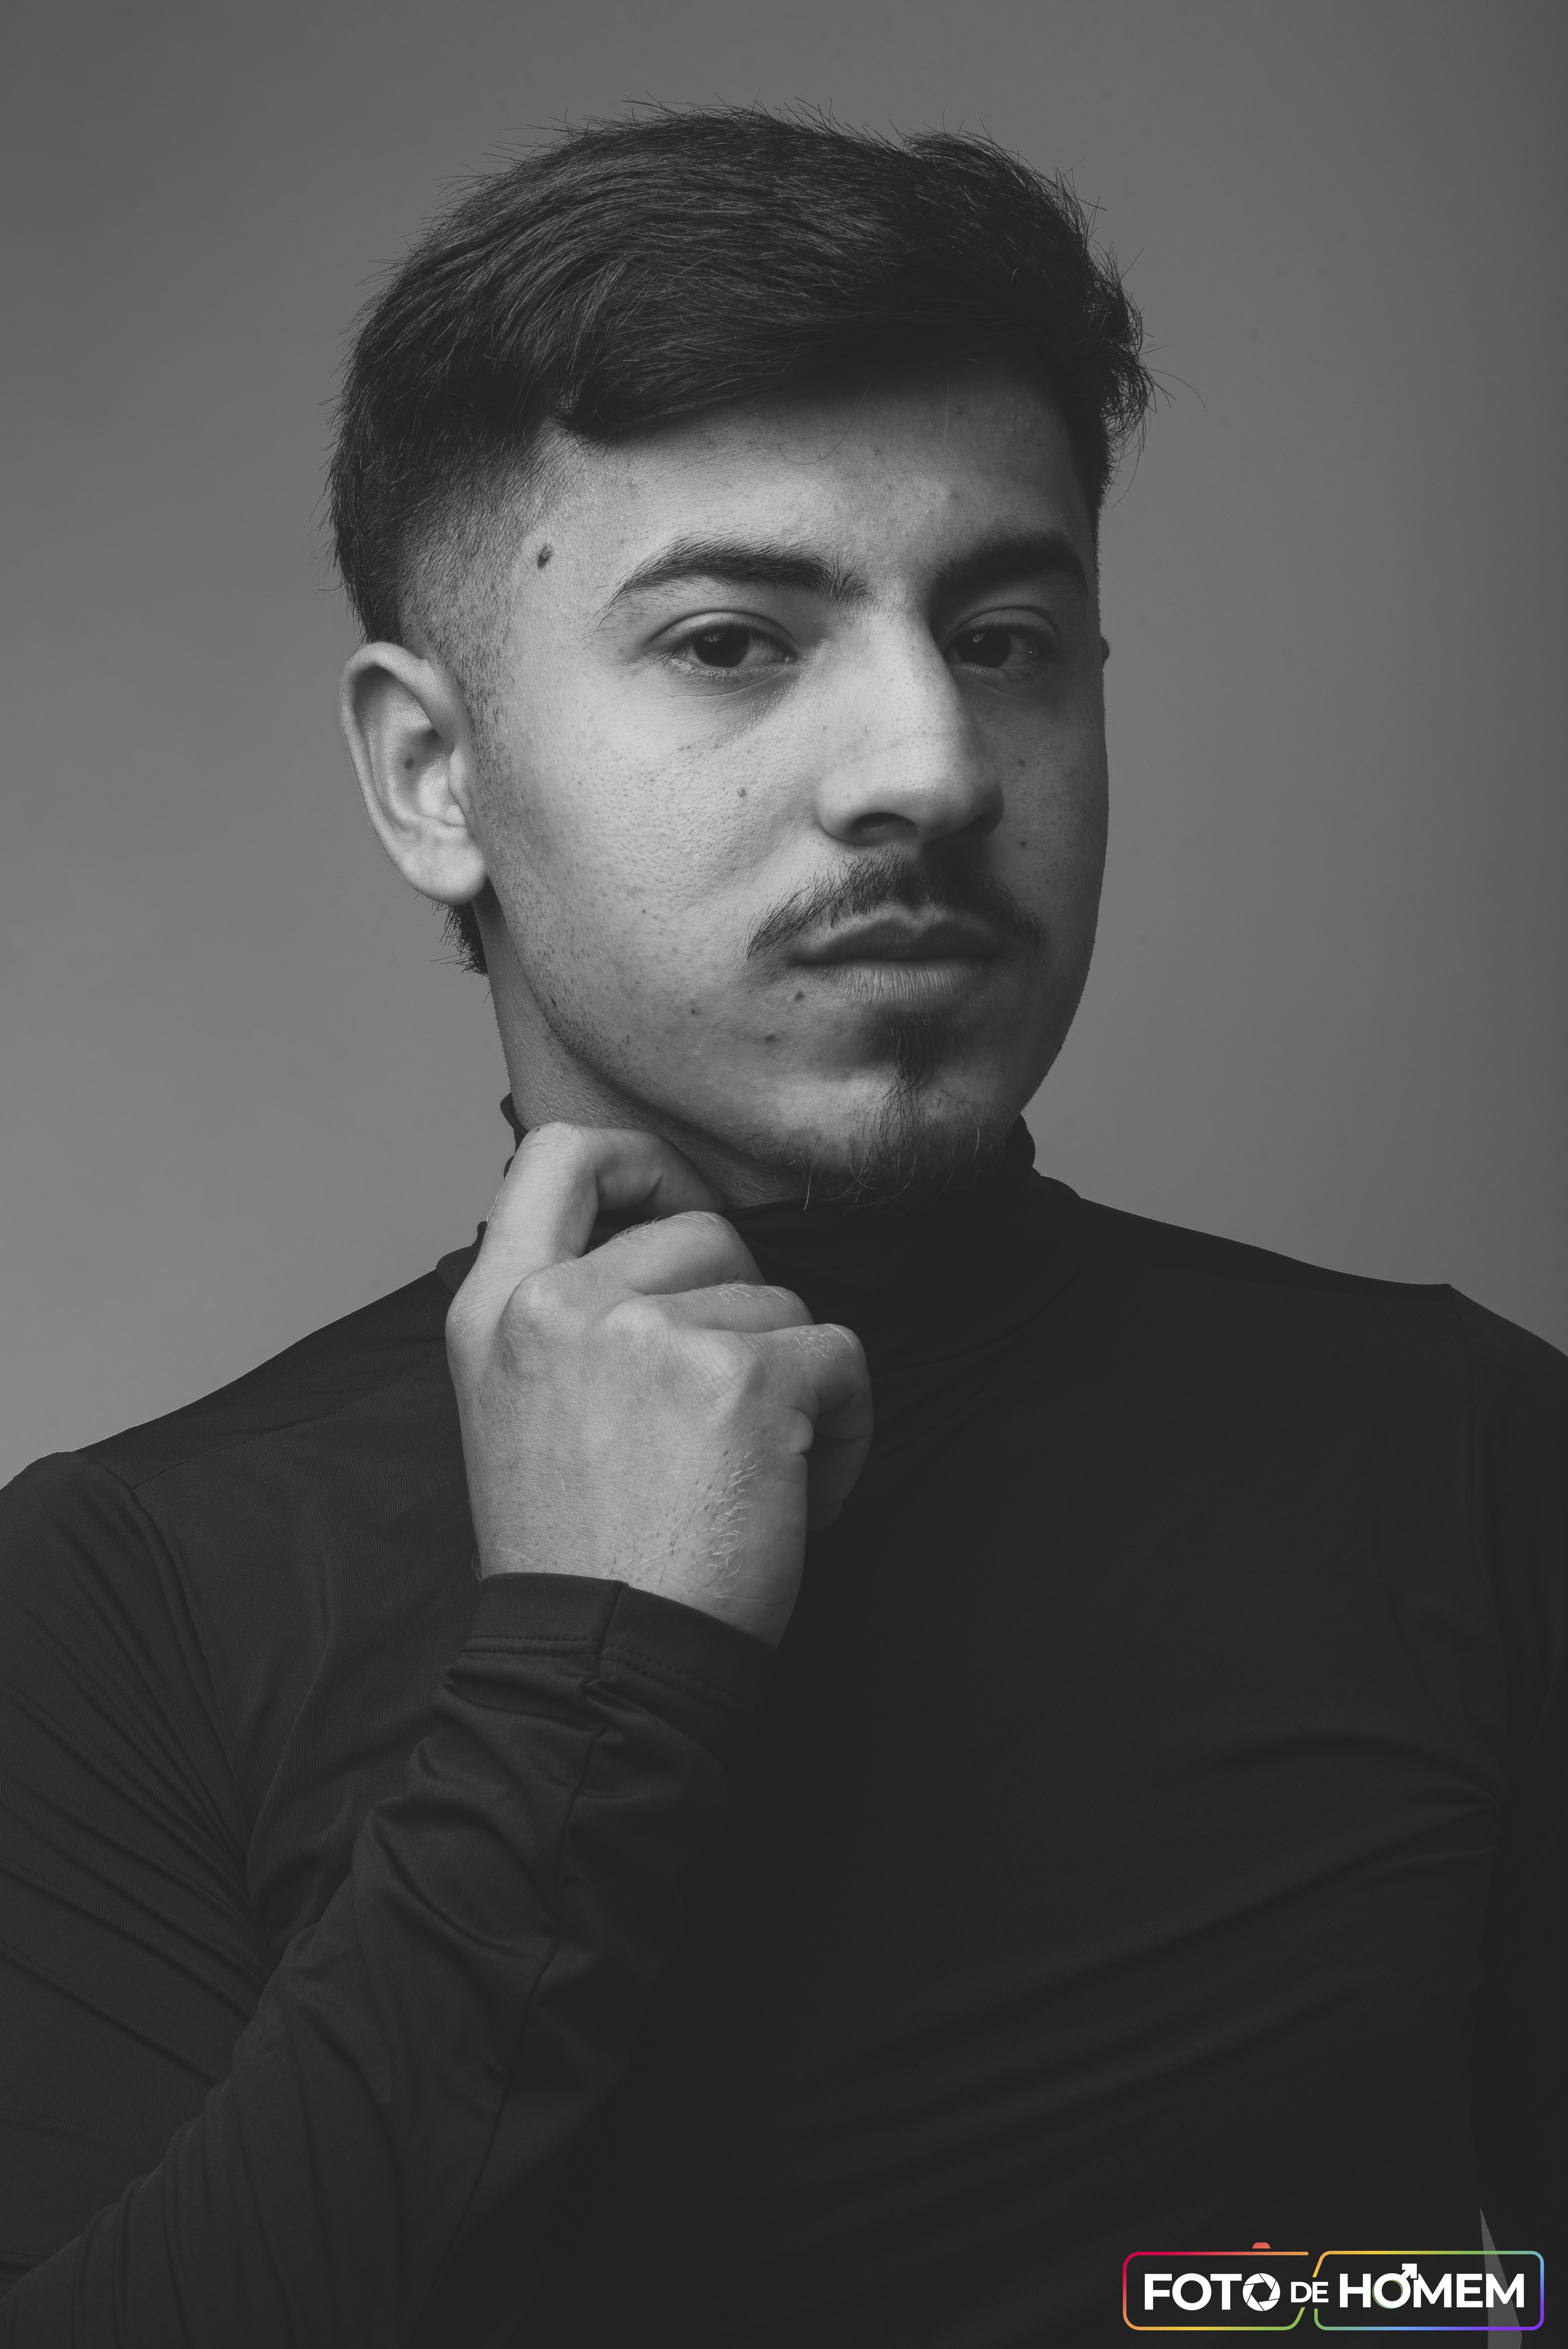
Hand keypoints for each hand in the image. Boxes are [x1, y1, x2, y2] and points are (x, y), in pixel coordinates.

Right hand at [444, 1123, 872, 1647]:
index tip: (680, 1205)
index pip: (557, 1155)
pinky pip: (842, 1357)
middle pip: (703, 1233)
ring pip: (780, 1302)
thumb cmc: (577, 1556)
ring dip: (795, 1387)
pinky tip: (802, 1500)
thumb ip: (566, 1319)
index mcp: (496, 1309)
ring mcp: (652, 1337)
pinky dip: (845, 1430)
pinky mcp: (743, 1382)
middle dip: (740, 1313)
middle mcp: (563, 1307)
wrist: (596, 1670)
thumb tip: (657, 1247)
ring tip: (754, 1477)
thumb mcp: (516, 1410)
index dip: (638, 1162)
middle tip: (723, 1417)